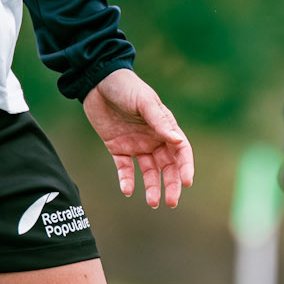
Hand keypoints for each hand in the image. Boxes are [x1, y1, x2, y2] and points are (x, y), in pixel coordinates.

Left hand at [83, 68, 193, 208]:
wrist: (97, 81)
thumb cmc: (126, 87)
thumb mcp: (144, 102)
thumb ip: (159, 122)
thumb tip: (177, 141)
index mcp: (164, 126)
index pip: (181, 151)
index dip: (185, 167)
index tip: (187, 183)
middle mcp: (153, 138)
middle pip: (168, 166)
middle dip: (171, 184)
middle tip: (171, 202)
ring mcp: (136, 144)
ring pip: (149, 171)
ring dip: (152, 187)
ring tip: (152, 203)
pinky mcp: (117, 148)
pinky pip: (125, 168)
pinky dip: (127, 180)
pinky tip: (127, 190)